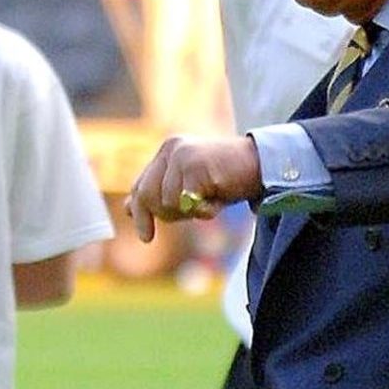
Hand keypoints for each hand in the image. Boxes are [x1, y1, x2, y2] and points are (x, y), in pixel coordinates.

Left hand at [125, 134, 260, 241]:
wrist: (260, 165)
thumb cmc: (225, 178)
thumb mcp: (188, 186)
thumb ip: (160, 192)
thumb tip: (127, 207)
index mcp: (166, 152)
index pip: (140, 187)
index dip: (141, 214)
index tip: (146, 238)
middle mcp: (170, 150)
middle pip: (148, 198)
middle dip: (169, 215)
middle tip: (193, 212)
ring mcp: (181, 155)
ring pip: (168, 203)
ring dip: (192, 212)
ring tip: (211, 198)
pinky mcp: (194, 165)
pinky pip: (188, 204)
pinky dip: (205, 210)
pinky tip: (218, 198)